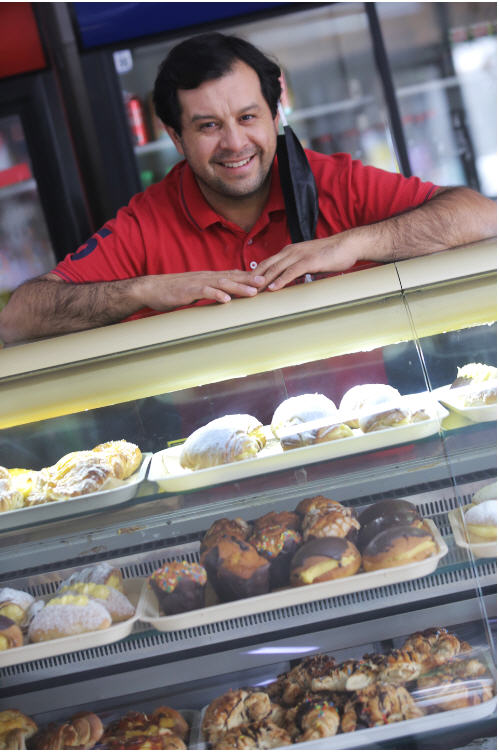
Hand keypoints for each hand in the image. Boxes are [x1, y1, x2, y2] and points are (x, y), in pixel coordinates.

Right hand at [137, 269, 265, 309]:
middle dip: (250, 280)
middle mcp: (207, 277)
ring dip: (239, 287)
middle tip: (267, 283)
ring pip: (222, 283)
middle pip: (232, 277)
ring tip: (253, 292)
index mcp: (210, 277)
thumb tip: (226, 296)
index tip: (266, 280)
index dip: (250, 277)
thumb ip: (212, 290)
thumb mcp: (197, 290)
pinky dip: (216, 294)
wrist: (152, 289)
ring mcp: (198, 282)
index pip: (233, 275)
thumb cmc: (175, 290)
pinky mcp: (188, 290)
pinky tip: (226, 299)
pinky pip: (204, 291)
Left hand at [254, 231, 361, 290]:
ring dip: (263, 280)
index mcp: (289, 251)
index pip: (267, 262)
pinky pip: (291, 272)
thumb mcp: (309, 261)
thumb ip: (297, 269)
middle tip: (242, 290)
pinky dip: (280, 280)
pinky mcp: (308, 261)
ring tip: (252, 291)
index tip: (245, 284)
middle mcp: (290, 251)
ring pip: (275, 268)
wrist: (348, 245)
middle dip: (253, 278)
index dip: (255, 273)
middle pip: (266, 265)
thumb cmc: (330, 255)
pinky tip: (273, 288)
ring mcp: (299, 255)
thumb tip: (290, 280)